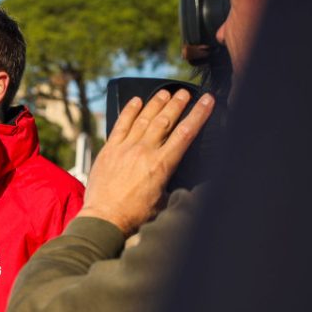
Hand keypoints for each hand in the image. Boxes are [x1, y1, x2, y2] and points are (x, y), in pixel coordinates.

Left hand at [77, 88, 214, 235]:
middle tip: (185, 92)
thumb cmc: (134, 215)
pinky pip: (120, 125)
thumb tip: (180, 175)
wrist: (103, 218)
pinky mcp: (108, 150)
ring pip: (143, 119)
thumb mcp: (163, 199)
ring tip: (166, 93)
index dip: (198, 114)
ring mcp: (124, 149)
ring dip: (156, 103)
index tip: (207, 100)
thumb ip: (171, 182)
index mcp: (161, 164)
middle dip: (177, 104)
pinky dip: (129, 111)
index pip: (185, 133)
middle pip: (165, 120)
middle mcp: (143, 152)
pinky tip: (136, 101)